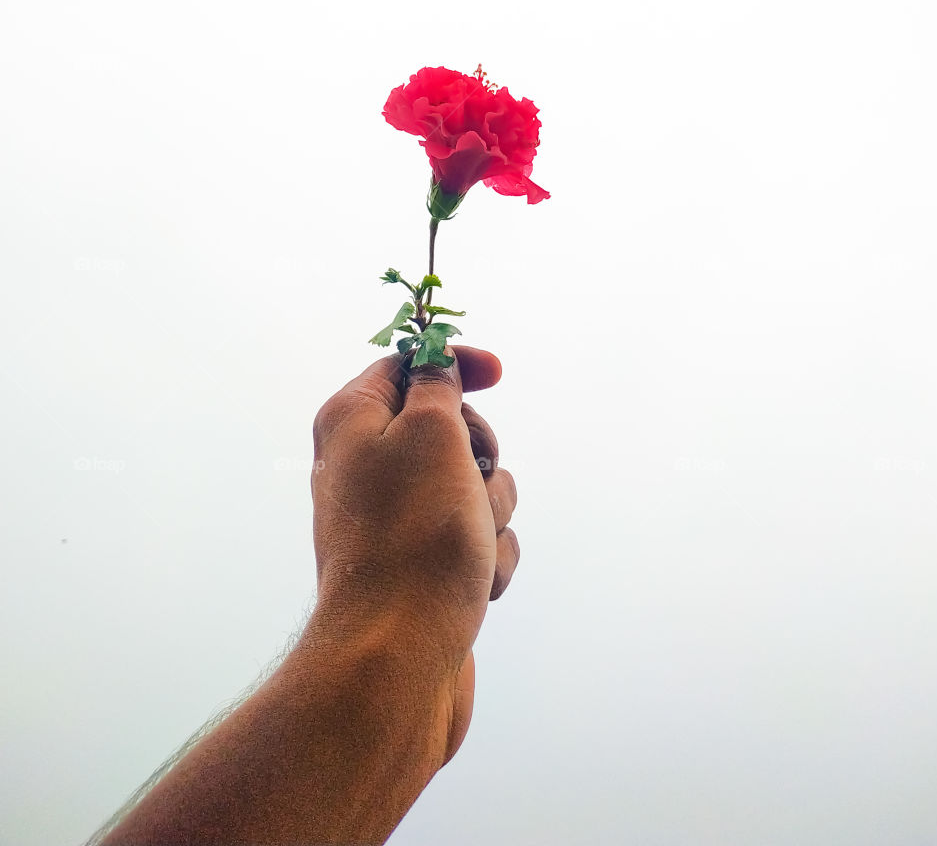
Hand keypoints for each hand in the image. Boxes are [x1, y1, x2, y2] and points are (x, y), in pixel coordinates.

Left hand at [307, 344, 519, 764]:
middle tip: (471, 474)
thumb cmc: (413, 536)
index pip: (405, 366)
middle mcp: (366, 467)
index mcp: (351, 422)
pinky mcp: (424, 567)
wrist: (399, 658)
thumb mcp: (430, 432)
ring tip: (470, 542)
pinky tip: (476, 583)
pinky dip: (489, 555)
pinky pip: (479, 539)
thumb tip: (433, 365)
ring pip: (474, 486)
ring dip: (490, 510)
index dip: (453, 364)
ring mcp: (397, 520)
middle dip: (480, 451)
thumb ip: (436, 386)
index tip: (496, 373)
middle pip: (449, 427)